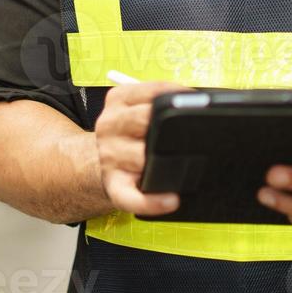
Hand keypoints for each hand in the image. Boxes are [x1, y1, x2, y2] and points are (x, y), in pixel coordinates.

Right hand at [93, 80, 186, 216]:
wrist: (95, 162)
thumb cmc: (127, 134)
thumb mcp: (134, 107)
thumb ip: (159, 101)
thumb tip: (197, 102)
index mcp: (118, 100)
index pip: (153, 91)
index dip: (178, 96)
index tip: (195, 102)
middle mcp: (110, 125)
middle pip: (144, 120)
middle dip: (166, 126)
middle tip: (186, 133)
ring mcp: (110, 156)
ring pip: (141, 157)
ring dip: (163, 162)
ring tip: (182, 164)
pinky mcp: (114, 185)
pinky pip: (132, 197)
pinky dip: (153, 201)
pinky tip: (171, 200)